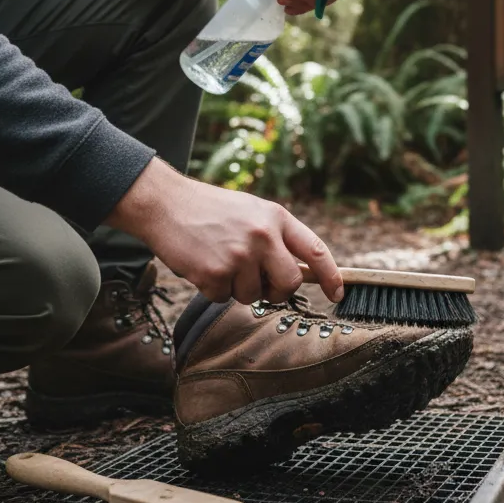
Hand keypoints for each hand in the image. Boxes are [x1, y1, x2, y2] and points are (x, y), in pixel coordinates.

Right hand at [106, 159, 342, 305]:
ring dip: (238, 288)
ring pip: (253, 295)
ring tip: (221, 261)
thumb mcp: (253, 212)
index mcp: (276, 217)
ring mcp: (239, 255)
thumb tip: (304, 273)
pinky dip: (214, 290)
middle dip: (278, 291)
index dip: (330, 275)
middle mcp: (262, 236)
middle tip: (261, 285)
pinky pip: (224, 298)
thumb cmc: (212, 210)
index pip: (315, 250)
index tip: (337, 293)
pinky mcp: (214, 273)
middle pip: (289, 283)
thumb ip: (278, 238)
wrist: (165, 204)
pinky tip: (204, 266)